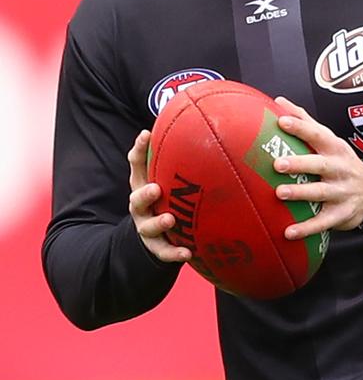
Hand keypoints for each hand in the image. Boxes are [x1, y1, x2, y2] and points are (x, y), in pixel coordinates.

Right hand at [127, 129, 190, 262]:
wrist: (158, 235)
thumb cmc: (169, 197)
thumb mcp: (169, 177)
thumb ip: (183, 158)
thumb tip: (209, 125)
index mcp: (143, 184)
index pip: (137, 164)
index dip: (139, 149)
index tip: (146, 134)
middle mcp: (141, 205)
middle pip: (136, 198)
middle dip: (144, 193)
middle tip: (156, 189)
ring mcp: (146, 226)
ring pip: (148, 226)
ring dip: (158, 223)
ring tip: (170, 219)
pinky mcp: (156, 246)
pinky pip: (164, 251)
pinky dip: (174, 253)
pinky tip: (188, 253)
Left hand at [273, 96, 362, 239]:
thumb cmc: (340, 161)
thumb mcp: (330, 140)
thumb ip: (306, 122)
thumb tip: (279, 101)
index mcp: (335, 148)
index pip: (318, 135)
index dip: (300, 127)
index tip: (281, 121)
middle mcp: (340, 169)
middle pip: (320, 165)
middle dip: (300, 164)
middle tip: (277, 163)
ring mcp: (342, 192)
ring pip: (321, 193)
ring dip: (301, 193)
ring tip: (280, 193)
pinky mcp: (342, 214)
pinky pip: (323, 222)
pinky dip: (306, 228)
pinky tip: (288, 233)